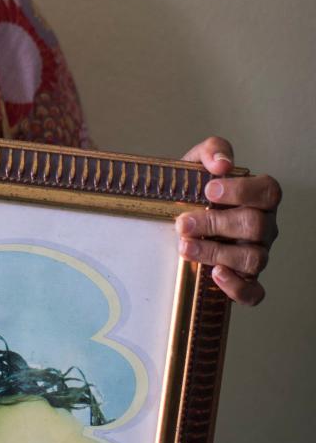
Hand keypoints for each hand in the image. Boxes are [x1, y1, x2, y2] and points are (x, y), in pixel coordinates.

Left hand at [176, 137, 280, 305]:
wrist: (173, 217)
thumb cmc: (192, 191)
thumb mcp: (196, 164)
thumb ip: (211, 151)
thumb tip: (221, 163)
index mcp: (258, 197)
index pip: (268, 191)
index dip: (242, 190)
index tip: (208, 190)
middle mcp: (263, 226)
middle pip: (256, 226)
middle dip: (216, 224)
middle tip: (182, 223)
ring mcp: (256, 254)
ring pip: (253, 258)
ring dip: (216, 252)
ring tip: (184, 247)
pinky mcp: (245, 280)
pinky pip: (254, 292)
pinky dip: (237, 287)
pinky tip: (214, 275)